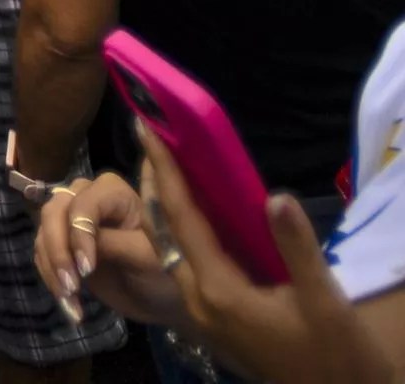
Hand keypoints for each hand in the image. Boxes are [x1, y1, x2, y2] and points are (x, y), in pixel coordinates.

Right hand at [34, 172, 181, 329]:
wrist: (164, 299)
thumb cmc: (168, 272)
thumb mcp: (147, 257)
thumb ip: (113, 243)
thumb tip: (77, 243)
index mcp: (114, 193)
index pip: (83, 204)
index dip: (78, 234)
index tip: (86, 270)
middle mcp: (87, 197)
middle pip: (54, 212)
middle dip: (57, 251)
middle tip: (70, 286)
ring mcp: (72, 220)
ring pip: (44, 234)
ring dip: (52, 269)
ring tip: (70, 301)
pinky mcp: (64, 244)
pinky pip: (43, 254)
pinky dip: (50, 278)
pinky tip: (69, 303)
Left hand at [140, 128, 382, 383]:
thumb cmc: (337, 354)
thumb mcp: (325, 301)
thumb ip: (296, 248)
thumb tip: (275, 196)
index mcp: (218, 290)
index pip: (180, 219)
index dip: (162, 171)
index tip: (145, 127)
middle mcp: (199, 300)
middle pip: (163, 232)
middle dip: (154, 185)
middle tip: (150, 139)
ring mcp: (204, 314)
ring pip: (171, 251)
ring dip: (166, 210)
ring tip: (169, 169)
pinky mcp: (216, 321)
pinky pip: (186, 267)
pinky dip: (184, 235)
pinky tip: (199, 219)